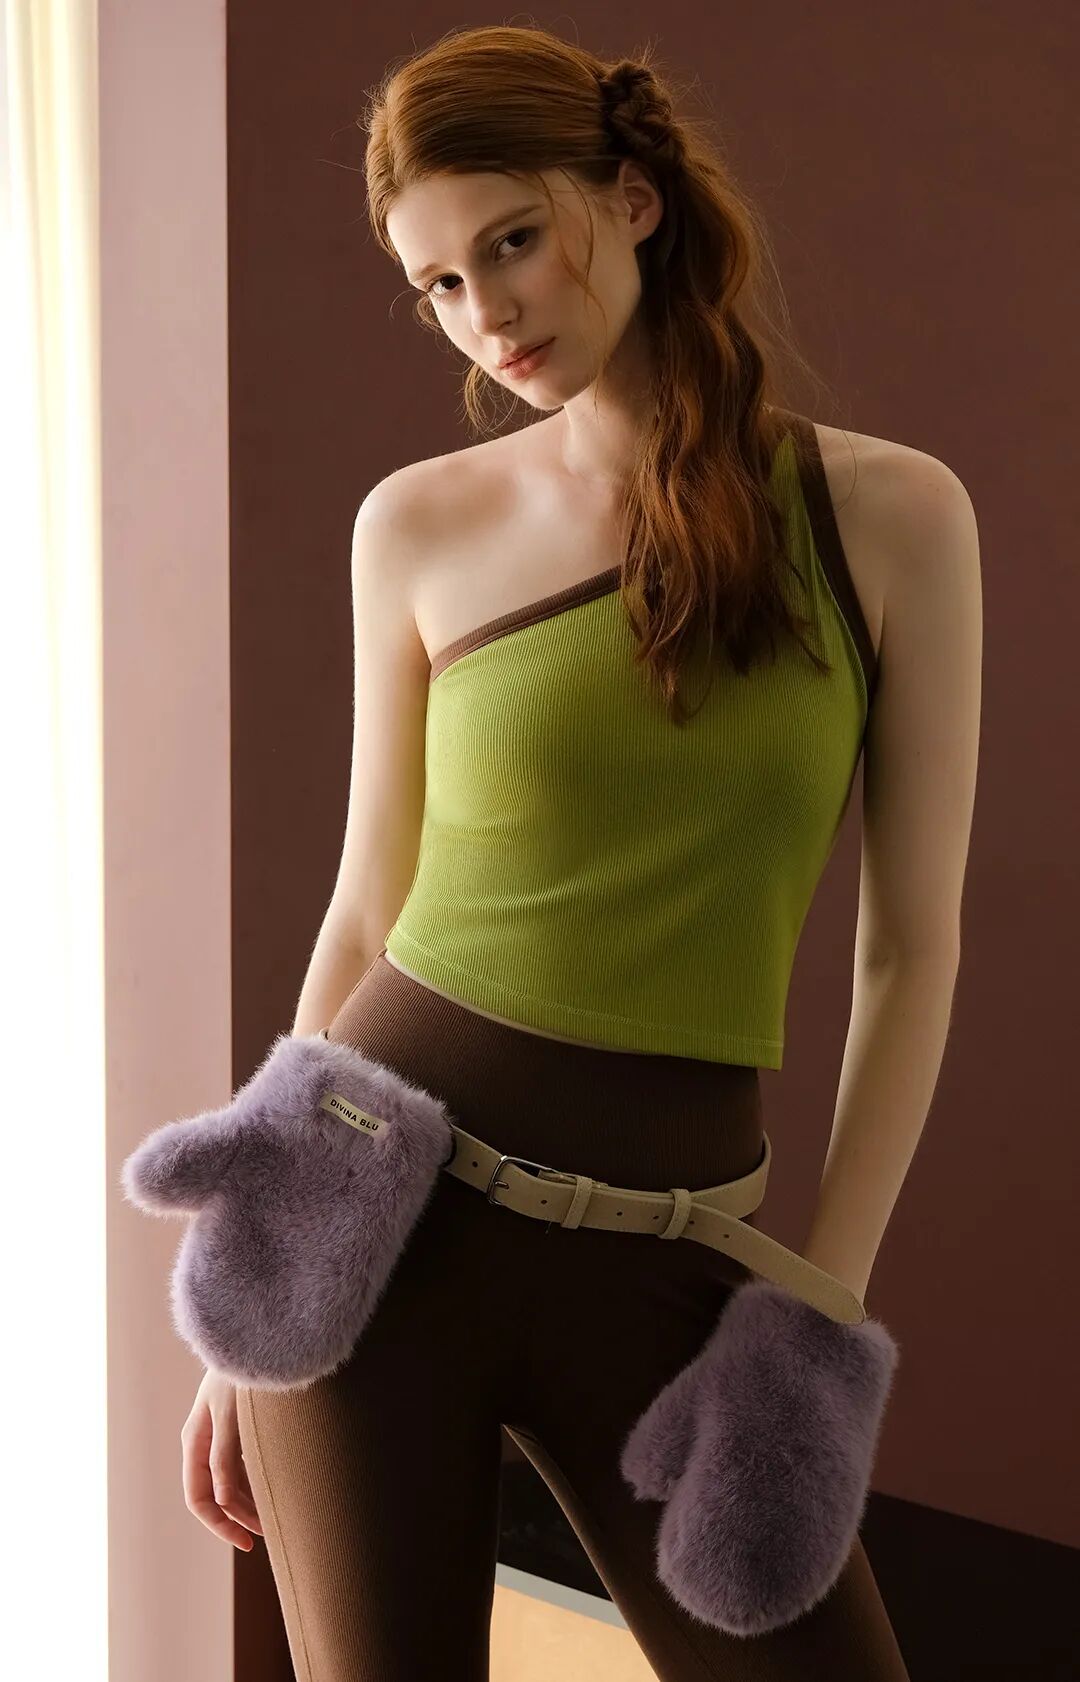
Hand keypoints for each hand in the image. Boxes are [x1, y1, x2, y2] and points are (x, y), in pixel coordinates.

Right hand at [181, 1368, 263, 1551]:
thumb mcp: (231, 1415)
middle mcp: (205, 1441)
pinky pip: (243, 1464)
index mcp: (195, 1441)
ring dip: (250, 1501)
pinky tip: (276, 1488)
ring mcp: (222, 1433)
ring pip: (231, 1480)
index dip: (220, 1524)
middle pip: (216, 1493)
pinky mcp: (240, 1425)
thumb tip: (223, 1501)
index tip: (247, 1540)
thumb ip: (225, 1457)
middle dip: (239, 1516)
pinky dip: (256, 1480)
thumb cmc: (239, 1373)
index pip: (199, 1498)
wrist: (256, 1335)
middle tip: (269, 1533)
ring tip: (277, 1516)